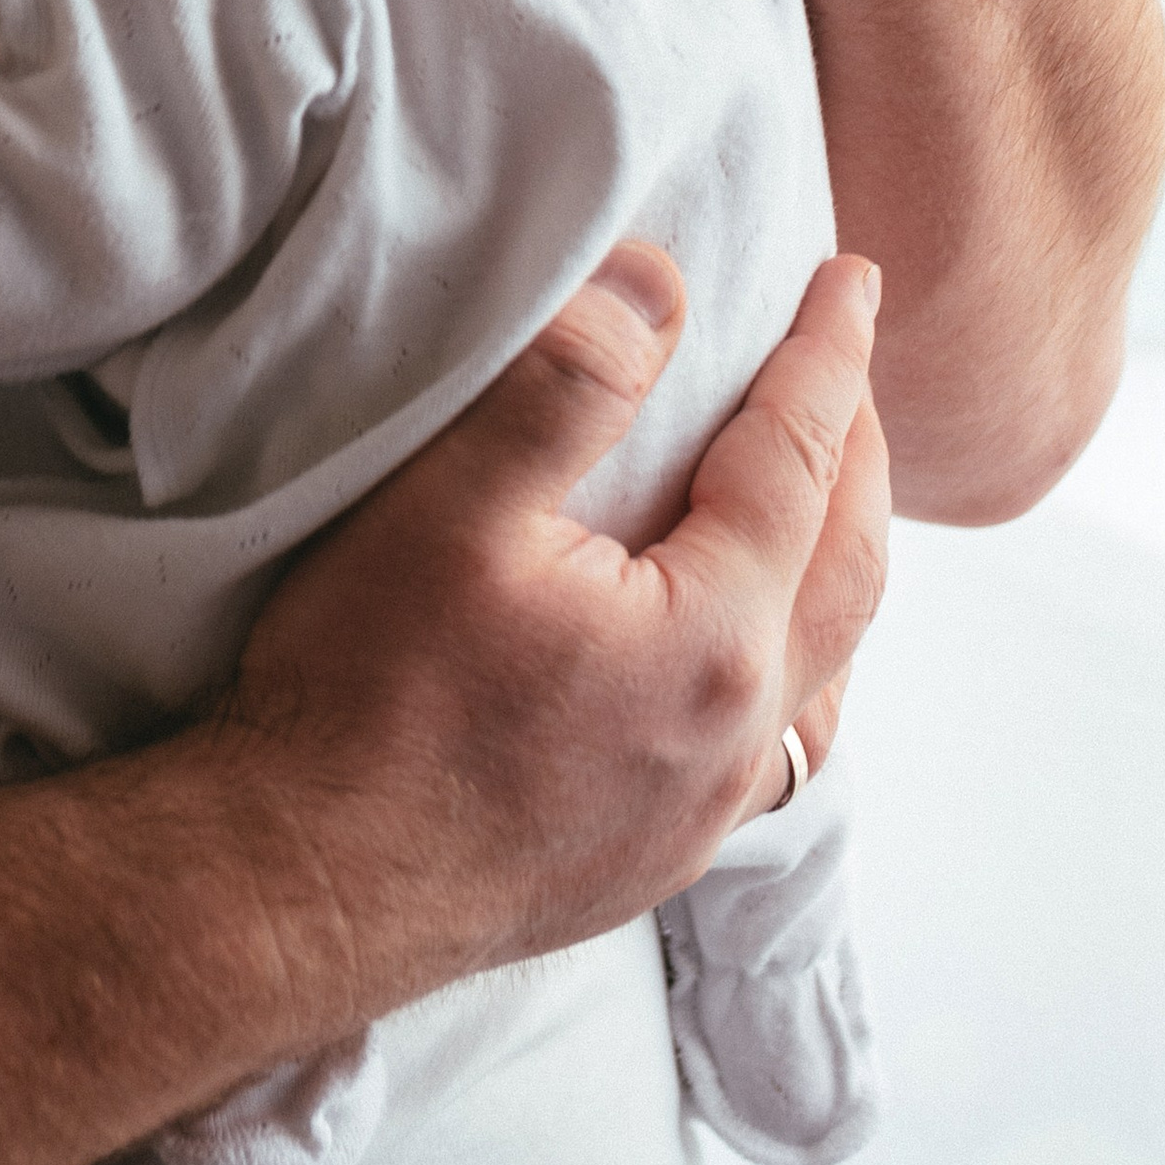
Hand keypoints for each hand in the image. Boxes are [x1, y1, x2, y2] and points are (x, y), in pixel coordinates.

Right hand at [212, 244, 888, 1008]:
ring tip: (823, 504)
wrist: (303, 885)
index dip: (830, 359)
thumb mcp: (450, 507)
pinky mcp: (658, 855)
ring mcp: (705, 809)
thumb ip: (564, 384)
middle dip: (860, 452)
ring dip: (838, 566)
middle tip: (850, 365)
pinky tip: (754, 662)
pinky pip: (778, 748)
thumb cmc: (365, 692)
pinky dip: (797, 672)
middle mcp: (739, 732)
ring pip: (827, 671)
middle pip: (848, 564)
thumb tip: (659, 283)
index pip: (802, 460)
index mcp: (714, 635)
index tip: (853, 280)